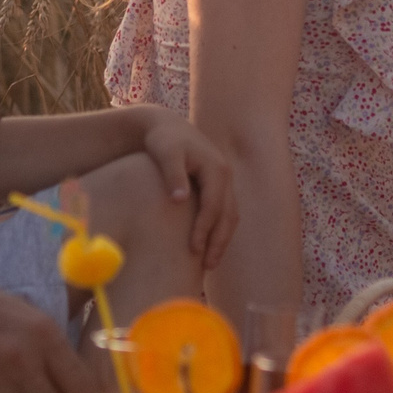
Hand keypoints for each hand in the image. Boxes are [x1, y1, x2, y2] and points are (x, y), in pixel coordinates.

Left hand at [132, 107, 238, 267]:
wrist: (167, 127)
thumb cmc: (163, 141)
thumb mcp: (165, 153)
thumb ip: (173, 175)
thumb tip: (180, 200)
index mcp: (216, 169)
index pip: (214, 205)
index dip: (205, 228)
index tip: (193, 249)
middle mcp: (225, 176)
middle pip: (228, 215)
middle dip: (219, 241)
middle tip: (207, 266)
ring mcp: (225, 182)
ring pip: (230, 216)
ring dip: (222, 240)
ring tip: (209, 264)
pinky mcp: (218, 187)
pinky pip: (224, 213)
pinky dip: (219, 231)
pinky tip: (207, 247)